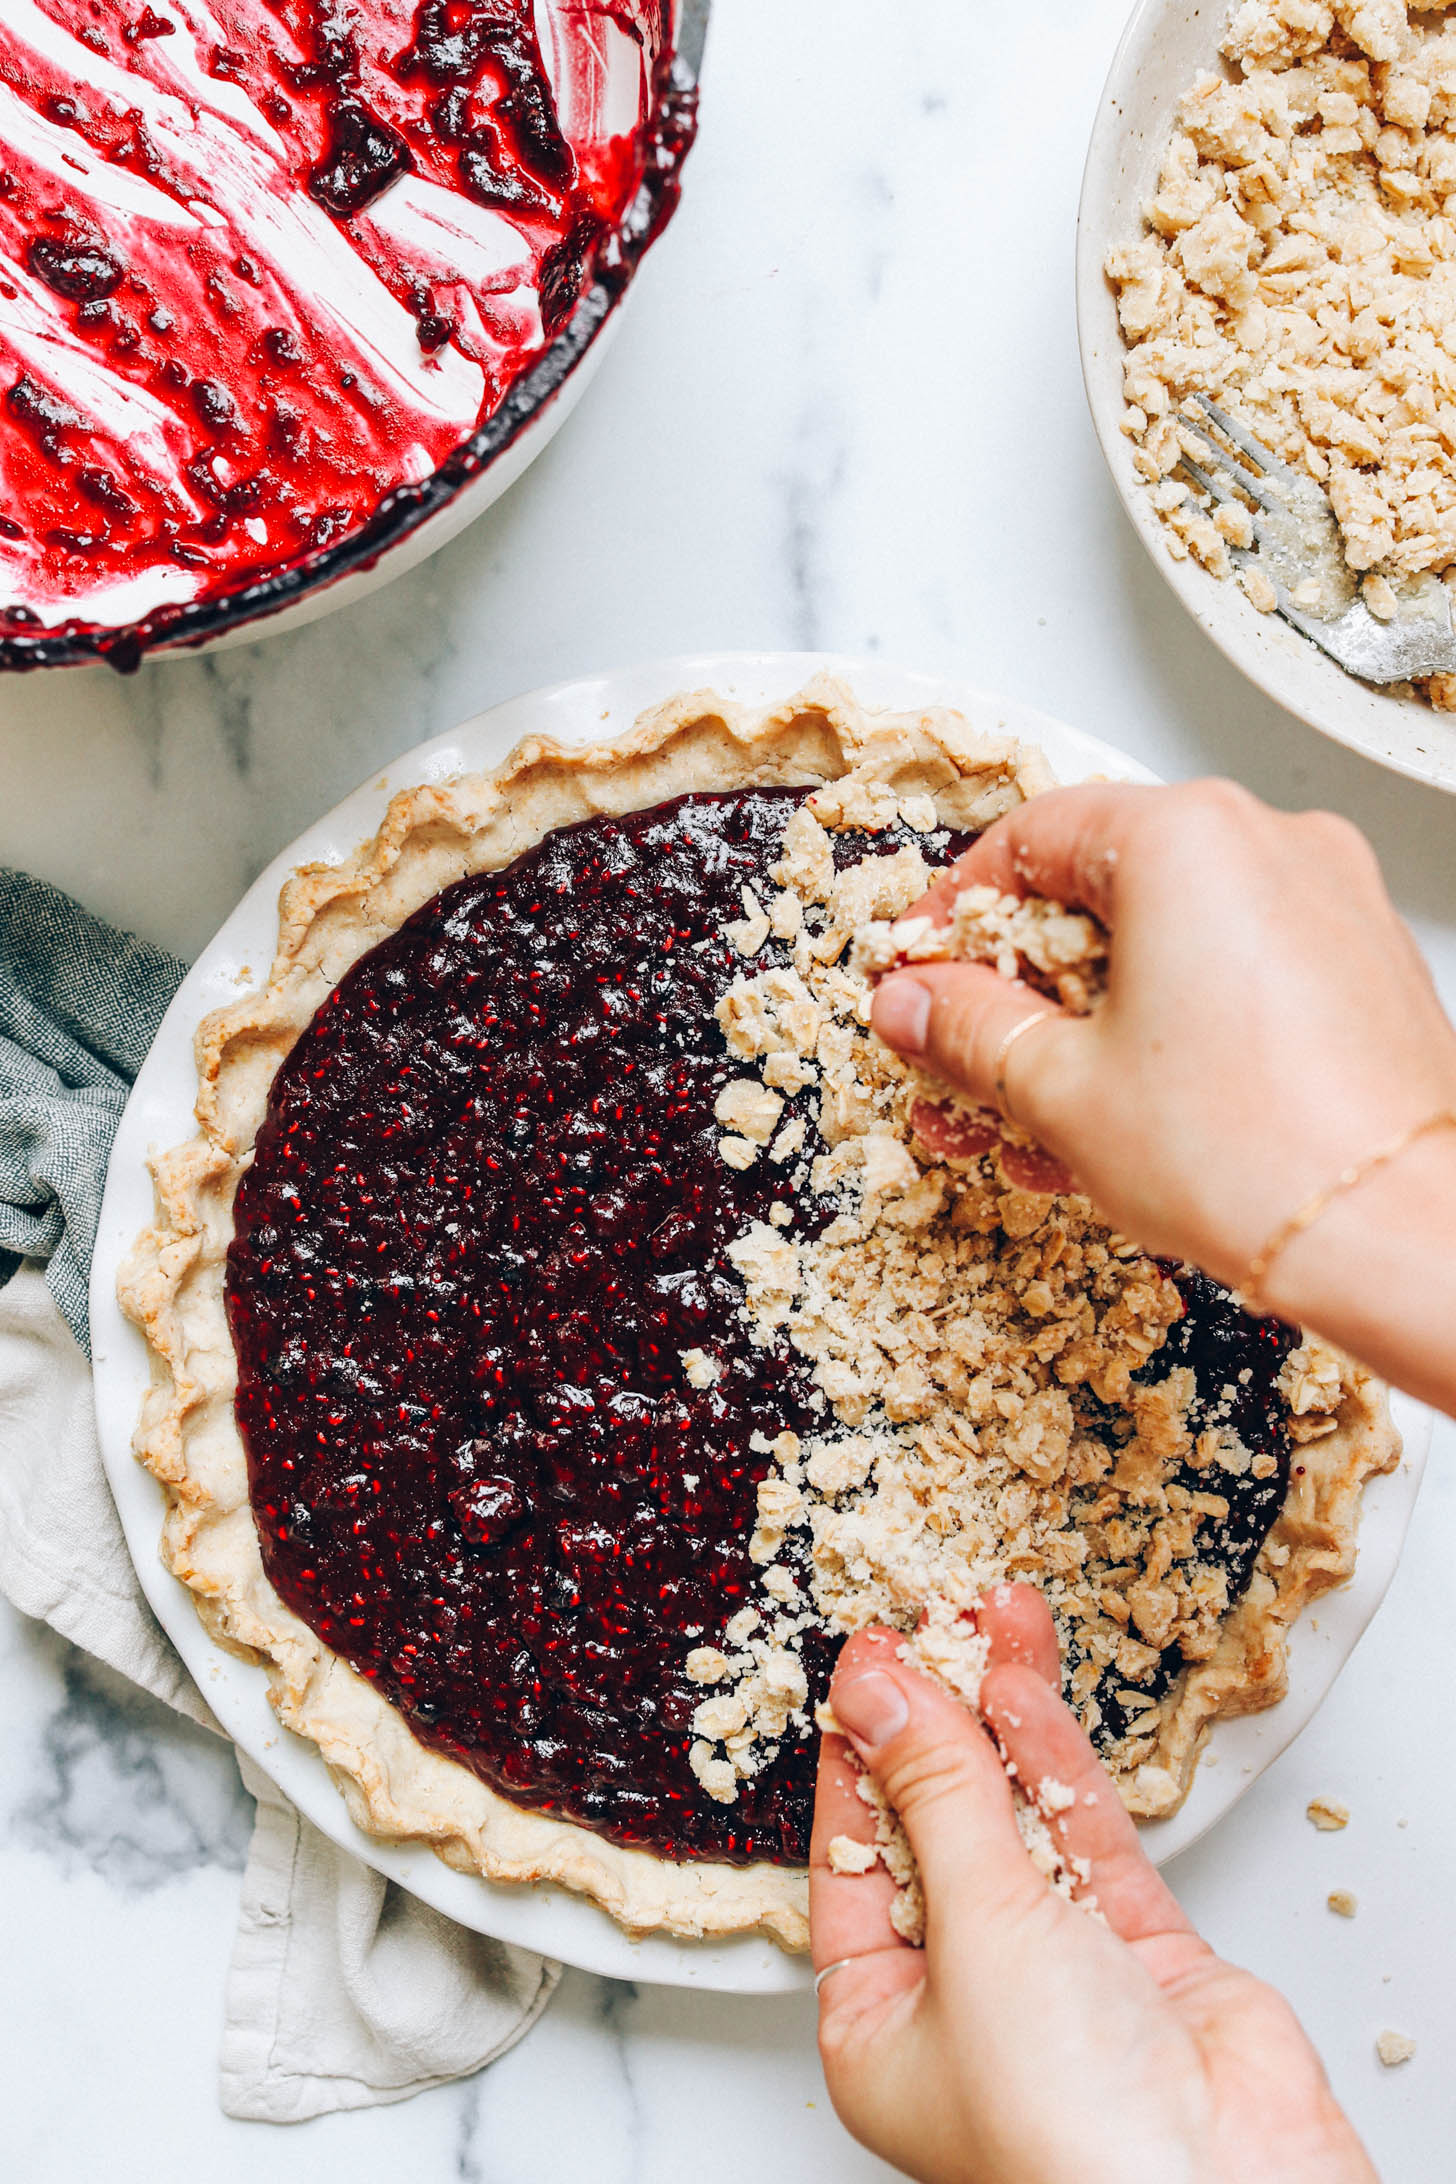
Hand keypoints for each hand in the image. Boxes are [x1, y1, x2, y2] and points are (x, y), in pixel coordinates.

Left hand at [811, 1585, 1375, 2183]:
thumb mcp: (972, 1931)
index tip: (861, 1665)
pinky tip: (1027, 1691)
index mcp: (880, 2029)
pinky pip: (1083, 1838)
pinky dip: (1057, 1763)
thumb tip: (877, 1694)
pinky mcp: (1141, 1957)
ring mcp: (1058, 1977)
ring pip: (1016, 1820)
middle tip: (931, 1618)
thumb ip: (934, 1796)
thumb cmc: (1067, 2128)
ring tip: (993, 1619)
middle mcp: (965, 2004)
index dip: (855, 1756)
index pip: (850, 1863)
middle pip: (934, 1828)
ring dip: (1004, 1720)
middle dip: (938, 1720)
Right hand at [870, 780, 1455, 1407]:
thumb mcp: (1059, 1091)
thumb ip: (968, 1027)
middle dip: (1020, 991)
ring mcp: (1329, 904)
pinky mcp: (1362, 968)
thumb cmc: (1258, 1159)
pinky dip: (1168, 1031)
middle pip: (1100, 894)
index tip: (924, 975)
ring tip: (1036, 1118)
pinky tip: (1125, 1117)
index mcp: (1186, 837)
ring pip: (1166, 944)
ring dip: (1087, 1025)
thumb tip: (917, 1002)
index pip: (1028, 839)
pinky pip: (1233, 976)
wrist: (1402, 1238)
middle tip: (967, 1059)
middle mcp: (1270, 845)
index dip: (956, 916)